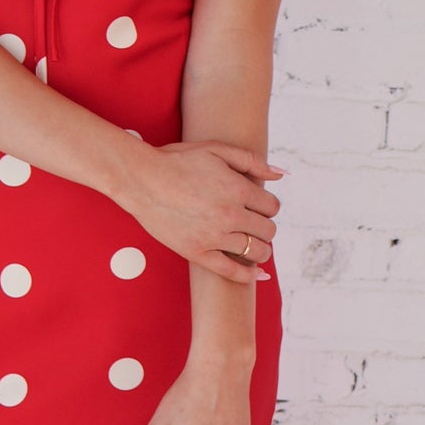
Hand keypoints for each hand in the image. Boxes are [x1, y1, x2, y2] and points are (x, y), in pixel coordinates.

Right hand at [117, 139, 282, 285]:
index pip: (272, 207)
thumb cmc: (177, 160)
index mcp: (238, 189)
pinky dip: (248, 275)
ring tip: (254, 245)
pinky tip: (256, 274)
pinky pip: (231, 272)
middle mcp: (231, 215)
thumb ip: (252, 161)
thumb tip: (283, 175)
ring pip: (255, 252)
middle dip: (265, 227)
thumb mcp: (216, 149)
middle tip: (255, 225)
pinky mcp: (197, 253)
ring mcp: (214, 236)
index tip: (260, 207)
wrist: (141, 179)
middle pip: (268, 231)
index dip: (269, 206)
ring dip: (261, 250)